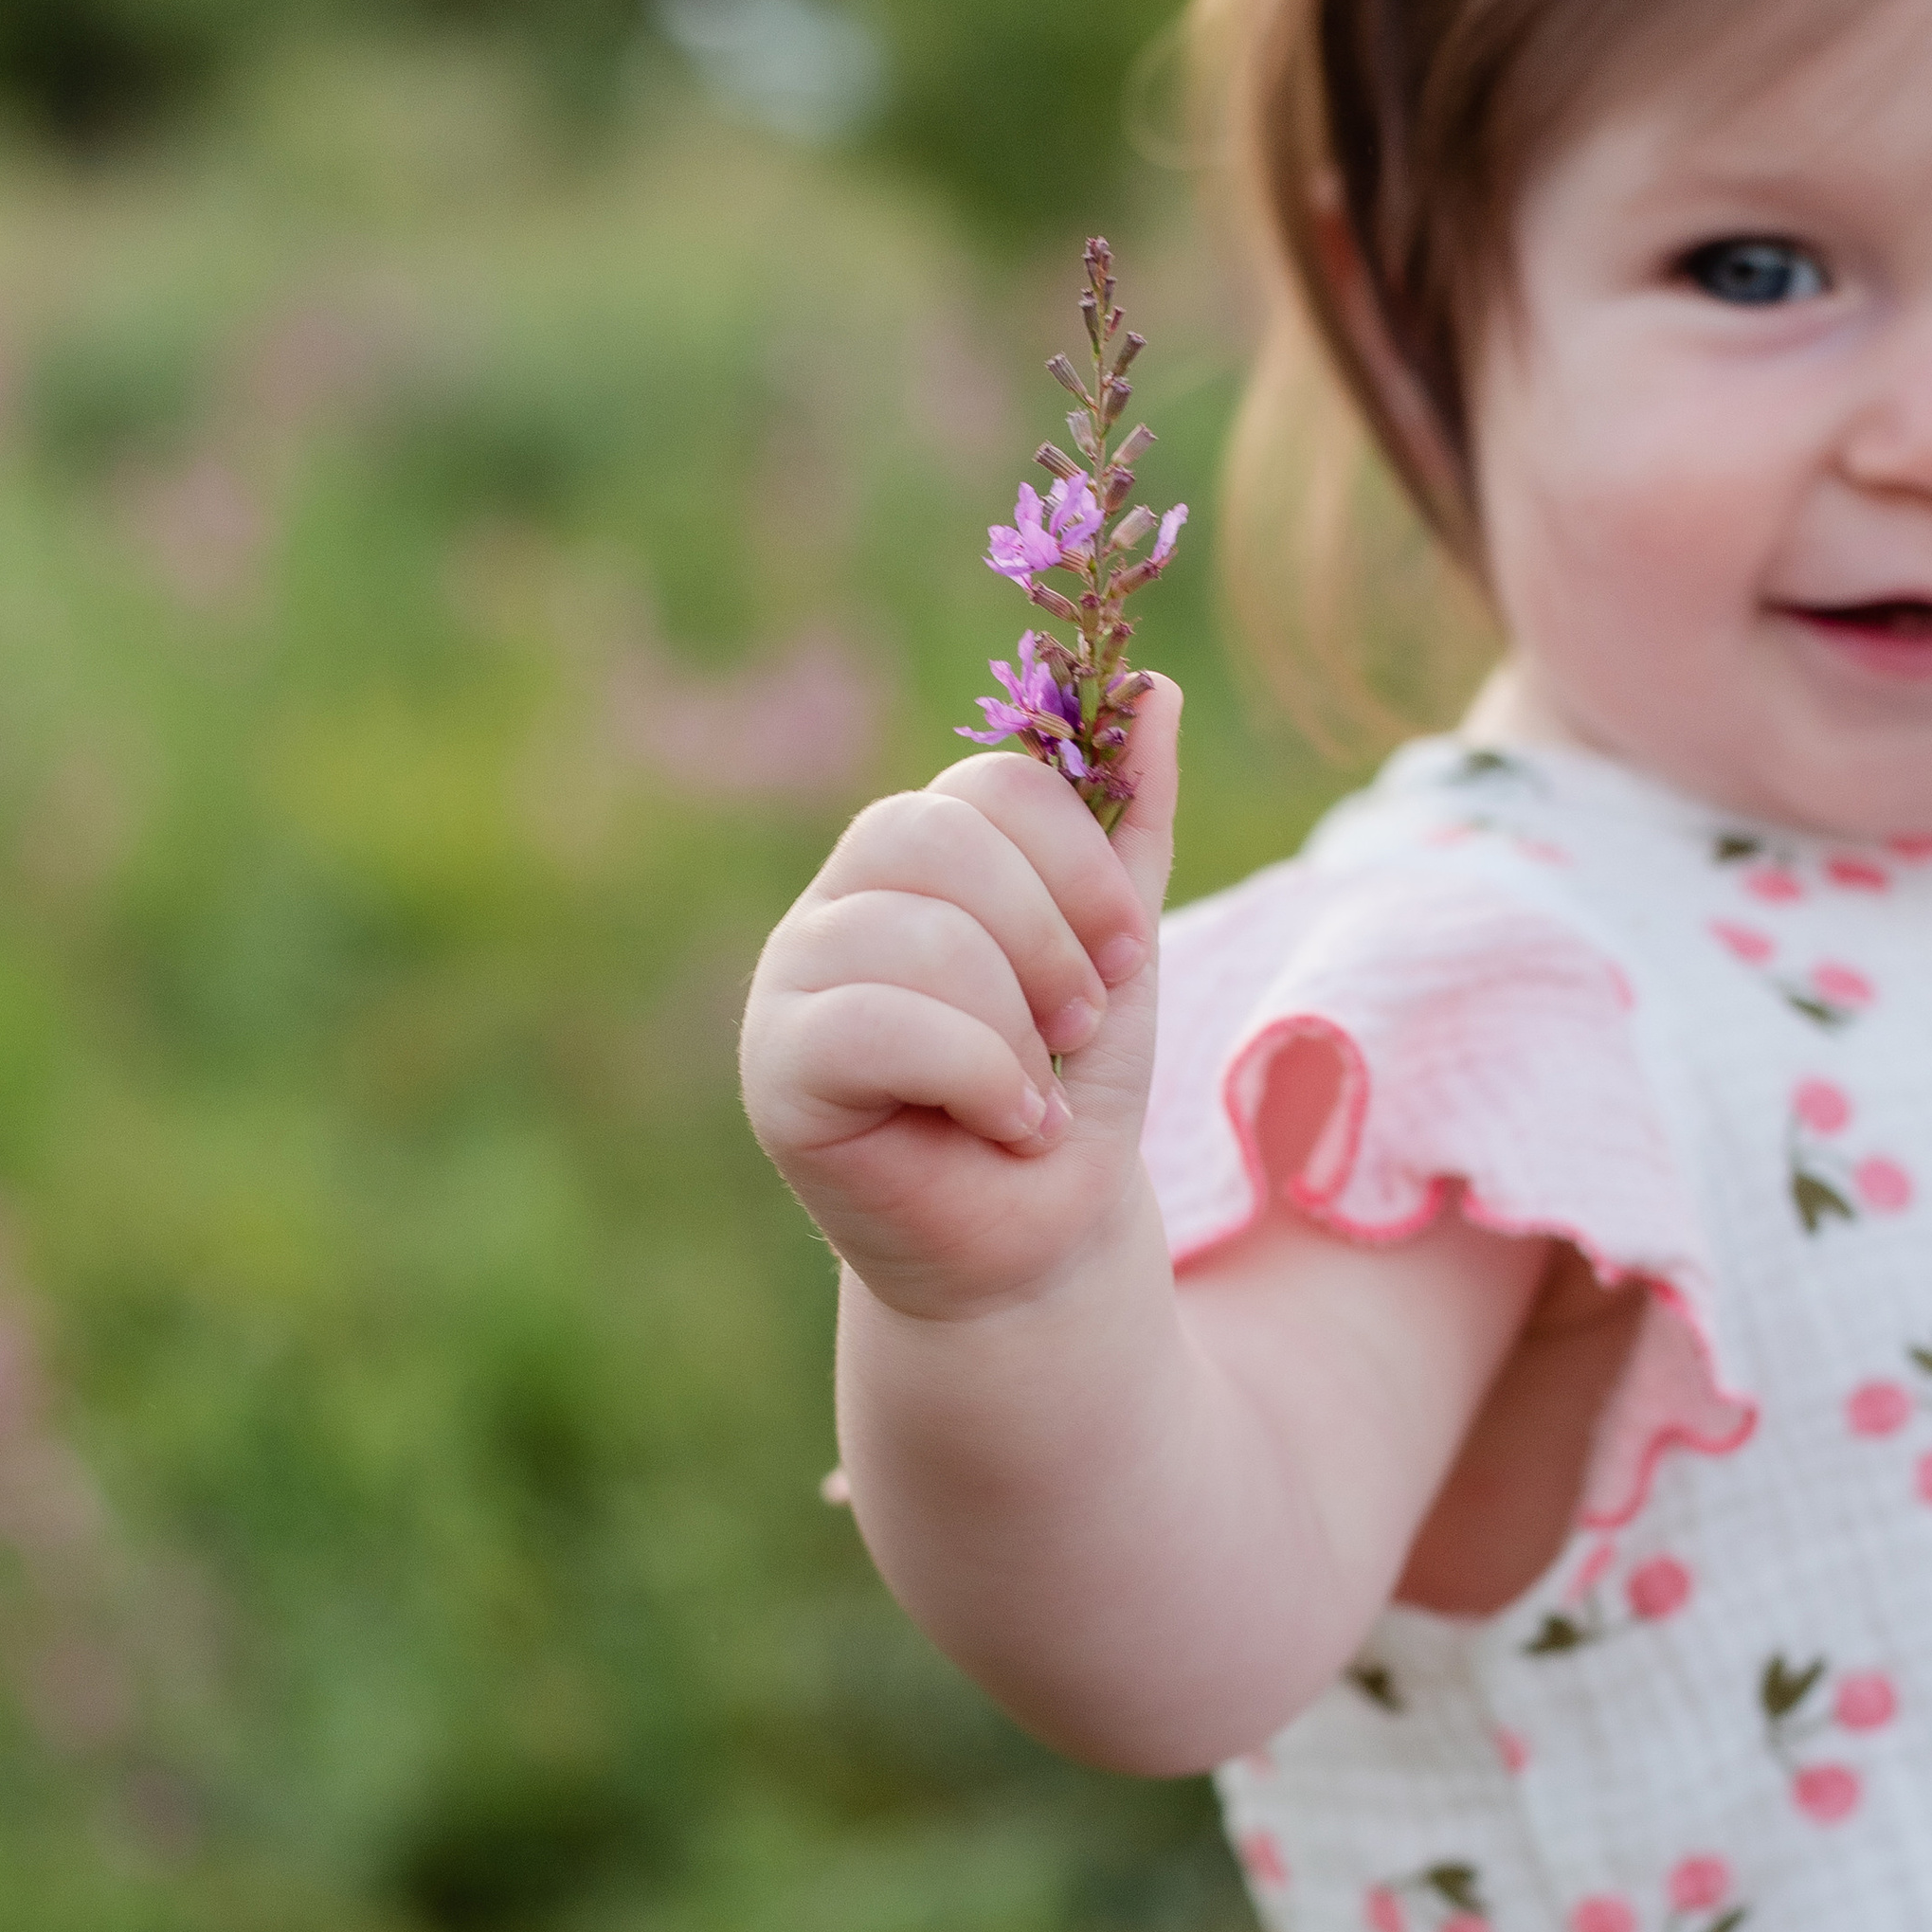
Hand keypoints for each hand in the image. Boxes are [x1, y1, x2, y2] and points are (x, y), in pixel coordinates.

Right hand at [738, 678, 1177, 1325]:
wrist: (1038, 1242)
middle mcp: (840, 900)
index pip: (991, 784)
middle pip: (933, 834)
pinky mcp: (773, 1068)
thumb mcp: (1116, 953)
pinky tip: (1002, 1126)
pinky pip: (876, 1024)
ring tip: (1035, 1095)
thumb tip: (1159, 689)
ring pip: (913, 934)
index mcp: (918, 858)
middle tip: (1079, 1024)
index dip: (1078, 864)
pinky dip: (975, 1077)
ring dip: (1015, 1029)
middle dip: (1044, 939)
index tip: (1124, 957)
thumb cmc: (1068, 1095)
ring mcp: (792, 979)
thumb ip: (1130, 825)